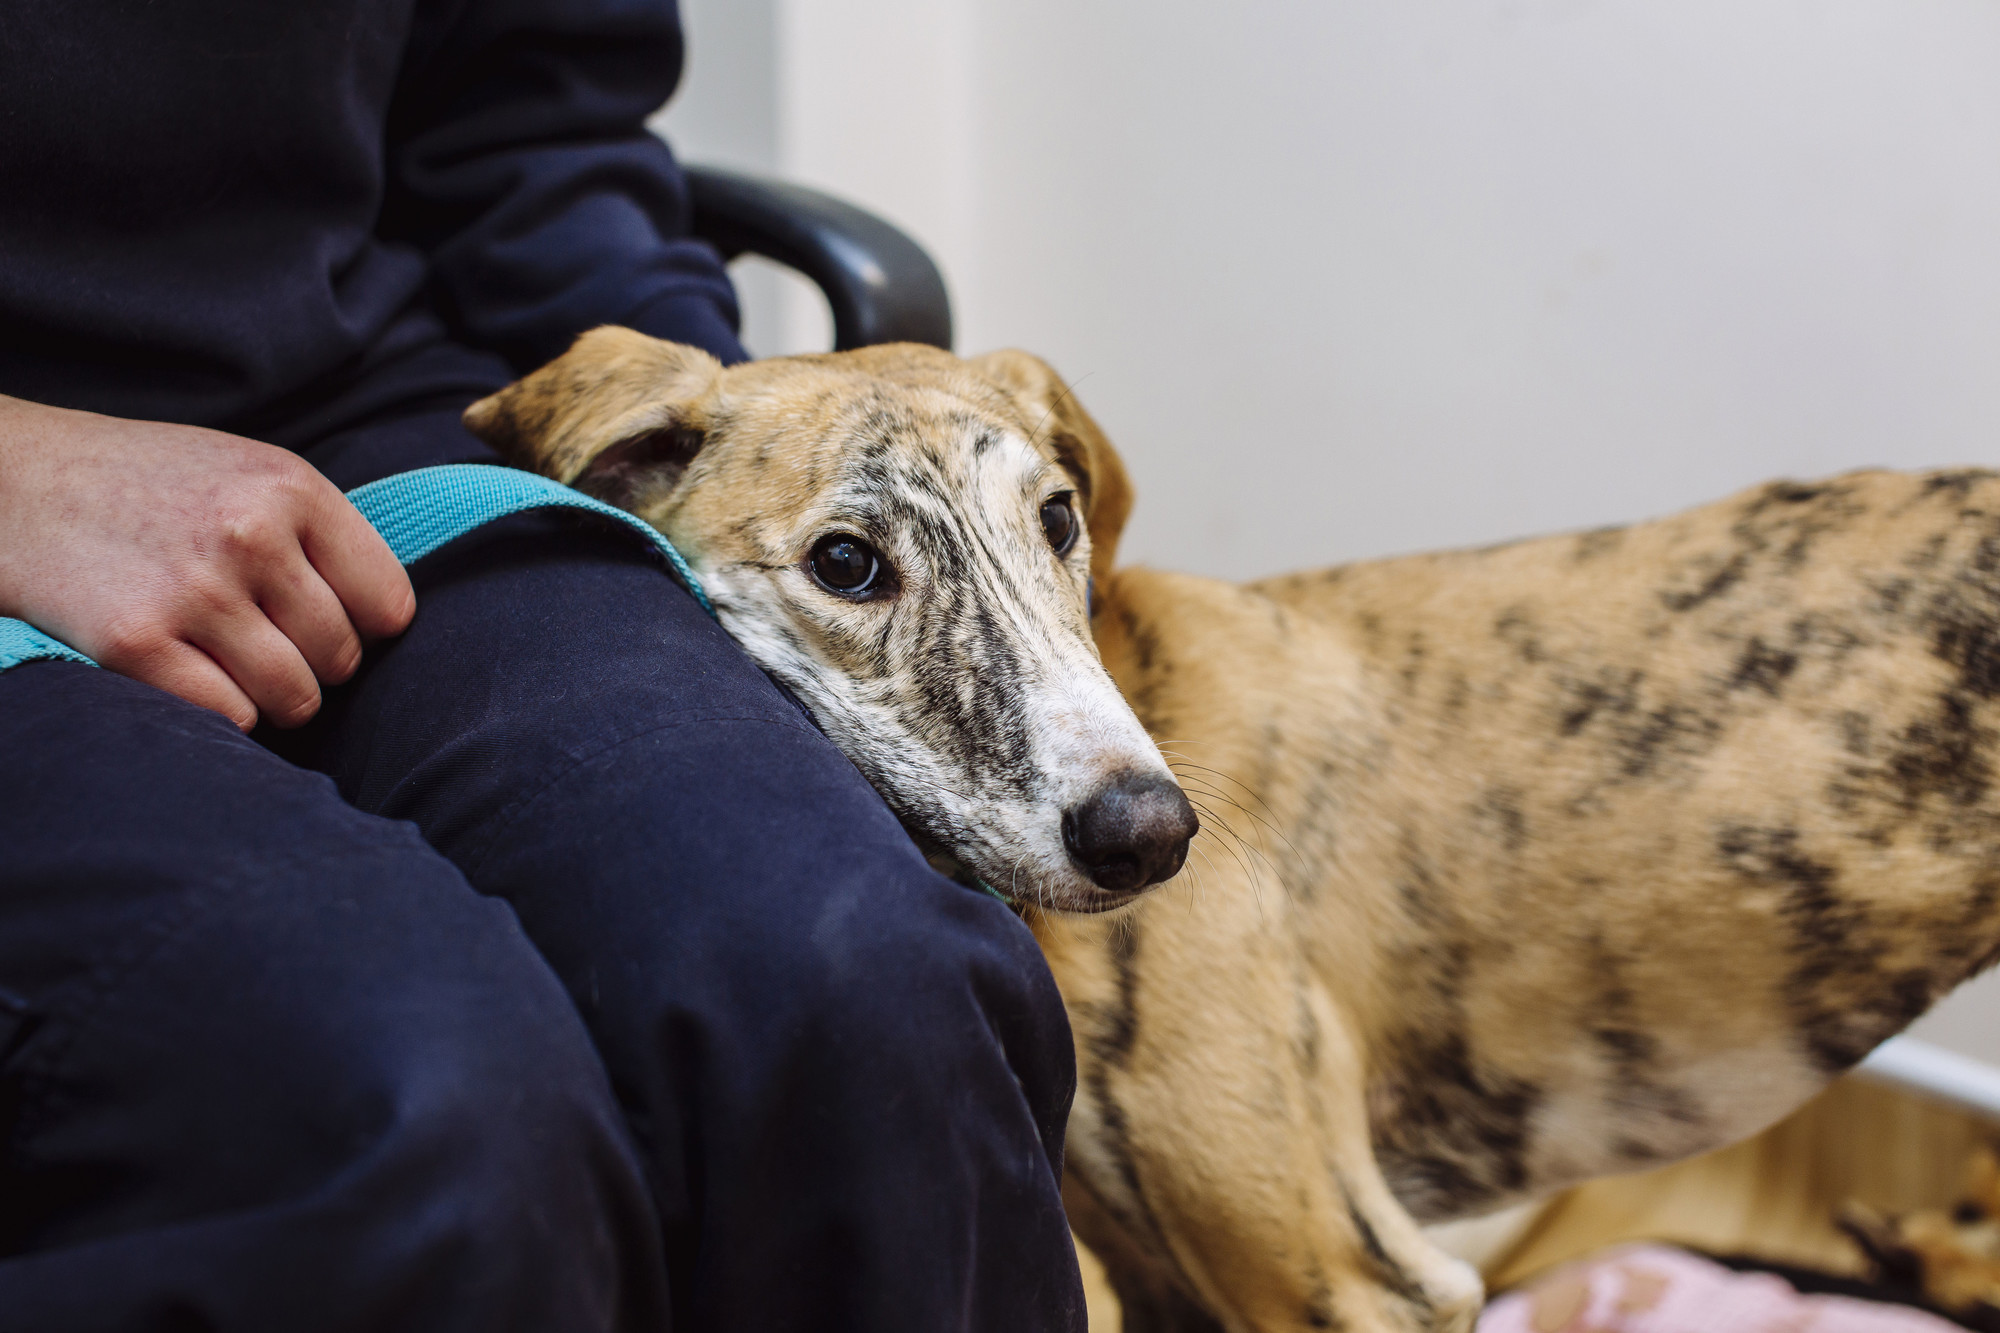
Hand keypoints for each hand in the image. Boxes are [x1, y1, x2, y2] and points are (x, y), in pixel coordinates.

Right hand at [0, 396, 414, 729]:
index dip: (363, 625)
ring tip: (231, 658)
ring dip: (271, 696)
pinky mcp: (136, 642)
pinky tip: (190, 671)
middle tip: (263, 638)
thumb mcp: (249, 473)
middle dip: (312, 663)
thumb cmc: (150, 486)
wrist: (18, 480)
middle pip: (342, 658)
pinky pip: (230, 716)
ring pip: (294, 698)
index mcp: (291, 489)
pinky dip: (220, 710)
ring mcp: (194, 591)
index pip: (389, 604)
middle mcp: (250, 536)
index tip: (327, 618)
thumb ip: (321, 536)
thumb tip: (391, 623)